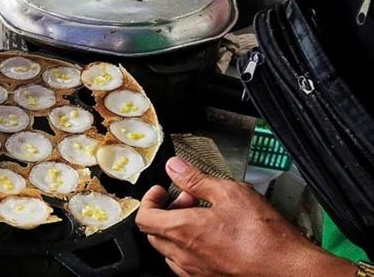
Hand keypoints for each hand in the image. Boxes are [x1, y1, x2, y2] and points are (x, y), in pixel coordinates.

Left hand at [136, 157, 356, 276]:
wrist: (288, 270)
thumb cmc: (264, 235)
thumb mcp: (230, 193)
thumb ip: (196, 179)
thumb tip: (175, 167)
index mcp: (182, 230)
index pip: (144, 217)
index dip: (149, 200)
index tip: (161, 190)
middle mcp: (183, 255)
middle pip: (155, 233)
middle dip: (166, 211)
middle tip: (188, 199)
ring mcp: (195, 272)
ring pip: (170, 250)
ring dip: (177, 231)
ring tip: (202, 217)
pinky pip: (186, 265)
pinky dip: (190, 248)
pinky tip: (212, 237)